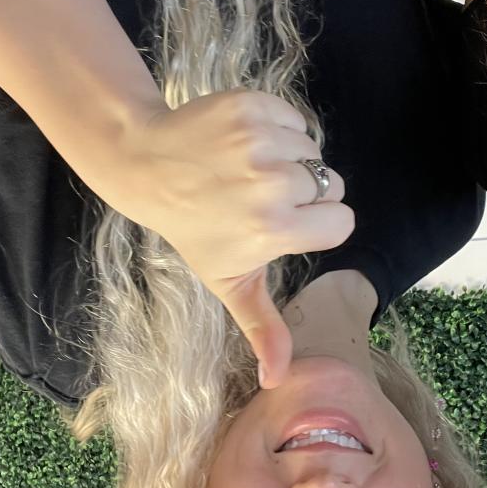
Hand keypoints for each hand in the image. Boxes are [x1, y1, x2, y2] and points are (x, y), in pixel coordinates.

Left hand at [101, 89, 351, 386]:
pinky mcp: (254, 105)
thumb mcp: (228, 281)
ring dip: (291, 158)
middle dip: (303, 191)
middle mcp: (273, 184)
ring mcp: (262, 141)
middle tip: (258, 197)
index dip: (316, 224)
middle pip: (330, 185)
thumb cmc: (193, 227)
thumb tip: (277, 382)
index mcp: (274, 229)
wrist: (145, 165)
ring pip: (313, 150)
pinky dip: (278, 127)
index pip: (341, 222)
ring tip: (248, 170)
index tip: (283, 225)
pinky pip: (295, 119)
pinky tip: (245, 144)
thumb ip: (262, 327)